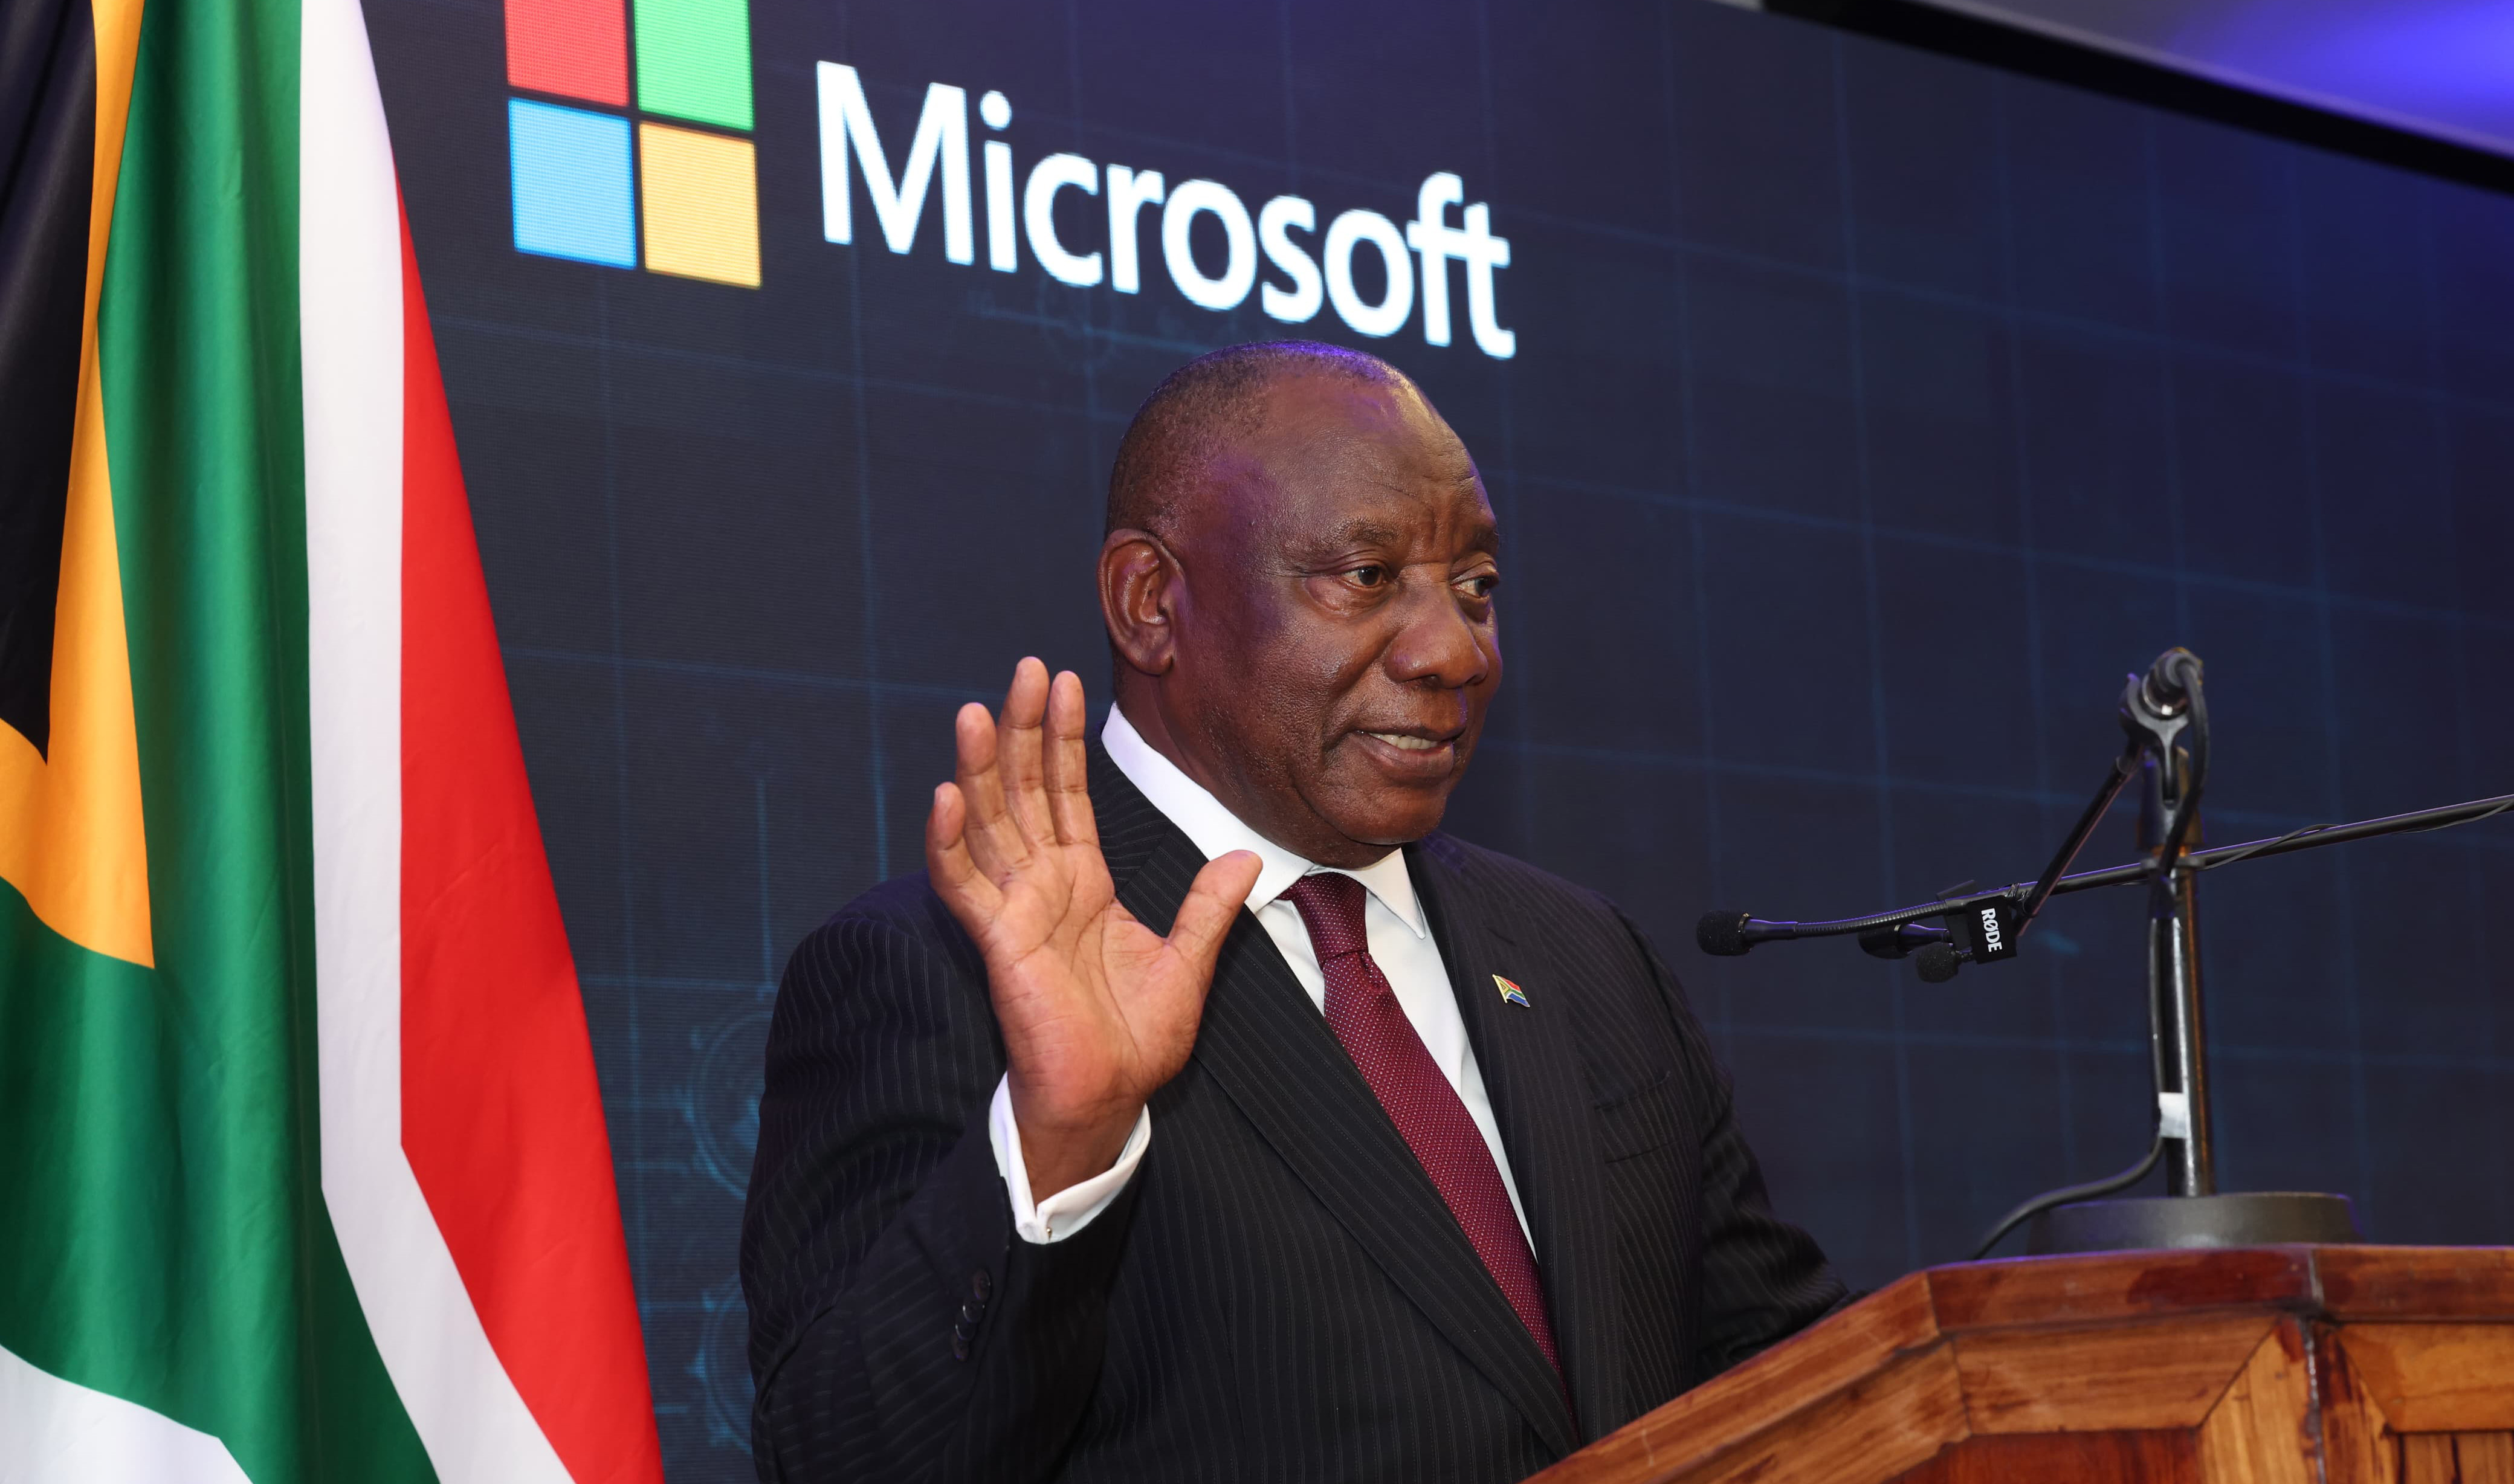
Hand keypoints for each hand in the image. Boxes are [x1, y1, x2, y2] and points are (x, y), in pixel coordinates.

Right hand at [927, 659, 1260, 1199]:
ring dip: (982, 767)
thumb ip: (1208, 908)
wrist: (1109, 1099)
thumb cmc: (1135, 1043)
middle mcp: (1042, 886)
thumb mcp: (1188, 963)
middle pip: (1026, 791)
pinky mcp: (997, 942)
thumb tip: (1246, 858)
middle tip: (1025, 667)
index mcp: (1083, 884)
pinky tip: (945, 794)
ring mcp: (1015, 909)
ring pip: (989, 823)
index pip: (1067, 794)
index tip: (1063, 679)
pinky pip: (965, 884)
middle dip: (1025, 729)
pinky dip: (949, 841)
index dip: (1064, 738)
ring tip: (978, 711)